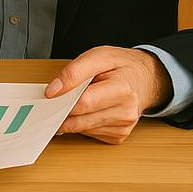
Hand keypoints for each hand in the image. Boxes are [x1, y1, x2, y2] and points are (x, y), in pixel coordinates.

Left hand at [46, 46, 171, 143]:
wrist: (144, 78)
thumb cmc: (120, 66)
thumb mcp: (98, 56)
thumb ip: (73, 72)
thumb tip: (52, 90)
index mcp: (122, 89)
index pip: (85, 102)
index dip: (63, 100)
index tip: (48, 96)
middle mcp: (126, 112)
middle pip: (82, 119)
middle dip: (62, 111)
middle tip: (50, 104)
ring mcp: (124, 126)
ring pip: (83, 128)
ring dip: (71, 118)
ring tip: (68, 103)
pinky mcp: (119, 135)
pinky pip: (90, 133)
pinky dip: (82, 123)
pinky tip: (85, 111)